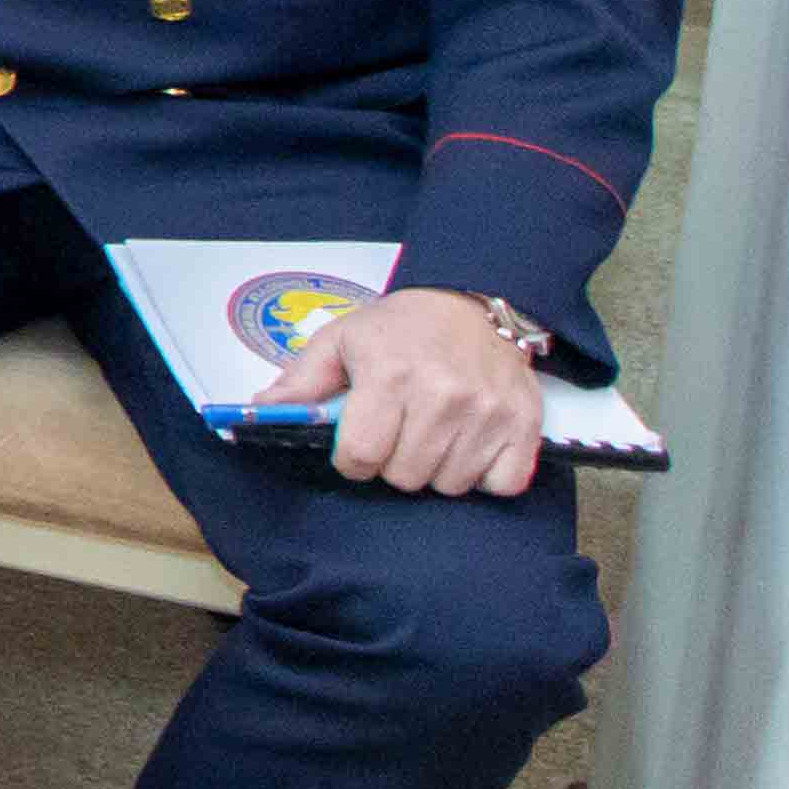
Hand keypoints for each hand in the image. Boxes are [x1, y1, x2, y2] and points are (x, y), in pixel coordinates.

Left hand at [263, 289, 549, 496]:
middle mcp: (442, 396)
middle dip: (393, 463)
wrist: (472, 304)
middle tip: (399, 432)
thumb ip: (302, 379)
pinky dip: (485, 475)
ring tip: (434, 433)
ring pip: (450, 485)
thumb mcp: (342, 339)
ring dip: (436, 469)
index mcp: (390, 375)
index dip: (351, 459)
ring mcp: (488, 413)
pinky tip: (471, 444)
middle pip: (405, 477)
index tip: (358, 443)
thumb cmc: (400, 327)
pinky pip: (501, 484)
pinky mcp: (526, 425)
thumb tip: (263, 409)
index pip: (360, 455)